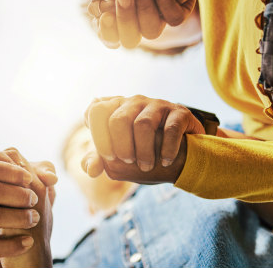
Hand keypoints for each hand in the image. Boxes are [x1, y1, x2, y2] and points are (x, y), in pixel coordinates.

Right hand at [0, 148, 56, 267]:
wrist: (29, 238)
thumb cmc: (30, 205)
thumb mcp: (38, 185)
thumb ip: (44, 173)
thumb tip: (51, 177)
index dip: (9, 170)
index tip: (29, 178)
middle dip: (16, 194)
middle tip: (35, 200)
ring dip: (17, 217)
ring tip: (35, 219)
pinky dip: (10, 245)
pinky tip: (28, 242)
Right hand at [73, 0, 202, 47]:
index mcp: (114, 11)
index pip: (106, 32)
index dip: (105, 28)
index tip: (105, 14)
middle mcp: (137, 18)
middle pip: (128, 37)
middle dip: (125, 18)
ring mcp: (158, 15)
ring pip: (151, 31)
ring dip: (145, 11)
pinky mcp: (177, 9)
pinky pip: (174, 18)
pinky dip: (166, 5)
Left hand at [83, 95, 204, 181]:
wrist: (183, 154)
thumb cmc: (142, 153)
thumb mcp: (118, 158)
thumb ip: (100, 161)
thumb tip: (90, 169)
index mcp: (114, 109)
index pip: (95, 111)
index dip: (99, 136)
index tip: (108, 157)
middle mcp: (134, 102)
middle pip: (118, 120)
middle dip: (121, 147)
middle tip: (129, 162)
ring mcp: (157, 105)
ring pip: (143, 124)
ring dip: (144, 151)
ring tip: (146, 166)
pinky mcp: (180, 112)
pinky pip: (170, 129)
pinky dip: (167, 150)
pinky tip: (166, 162)